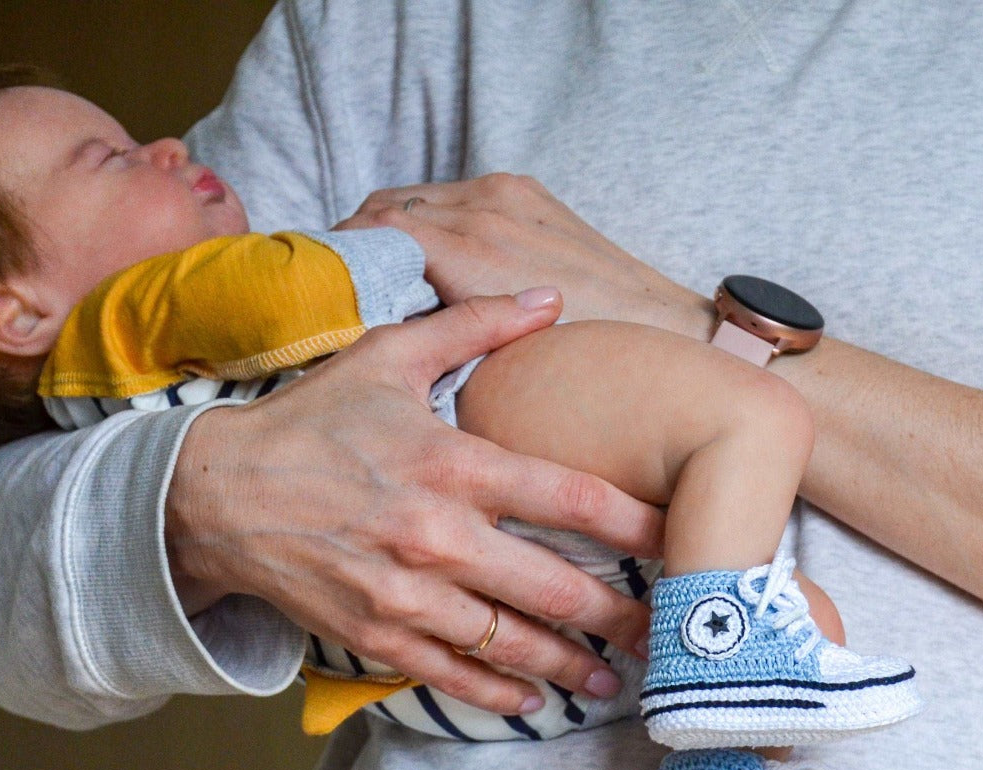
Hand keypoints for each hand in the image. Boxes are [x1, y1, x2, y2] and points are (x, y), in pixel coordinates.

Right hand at [165, 292, 663, 714]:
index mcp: (452, 462)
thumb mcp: (388, 354)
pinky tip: (535, 701)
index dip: (637, 523)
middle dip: (622, 615)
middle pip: (555, 587)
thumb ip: (475, 324)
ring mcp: (404, 594)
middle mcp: (437, 534)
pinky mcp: (374, 634)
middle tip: (672, 630)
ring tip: (617, 676)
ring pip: (511, 642)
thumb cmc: (311, 421)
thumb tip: (549, 296)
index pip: (570, 497)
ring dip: (572, 666)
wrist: (215, 494)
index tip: (682, 537)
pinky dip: (498, 693)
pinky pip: (451, 674)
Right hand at [336, 173, 714, 334]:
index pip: (374, 229)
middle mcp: (486, 206)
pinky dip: (425, 221)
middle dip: (358, 242)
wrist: (663, 331)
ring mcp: (507, 192)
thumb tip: (381, 336)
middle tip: (339, 286)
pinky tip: (424, 260)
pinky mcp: (524, 191)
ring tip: (374, 277)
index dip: (340, 258)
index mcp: (471, 244)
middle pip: (387, 206)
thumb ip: (433, 335)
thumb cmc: (580, 362)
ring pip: (416, 197)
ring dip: (388, 229)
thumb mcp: (491, 364)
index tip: (319, 293)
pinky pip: (451, 194)